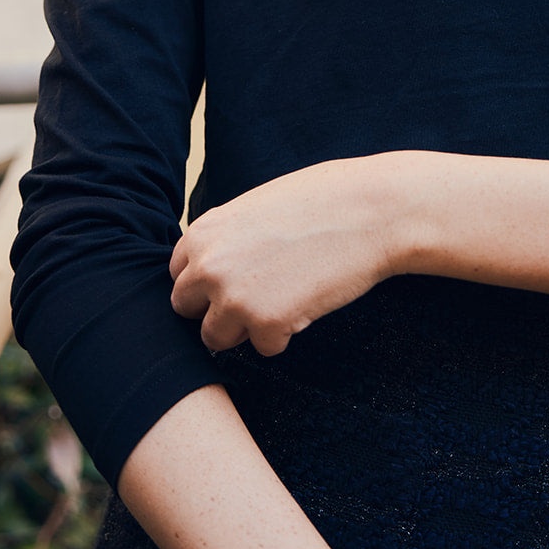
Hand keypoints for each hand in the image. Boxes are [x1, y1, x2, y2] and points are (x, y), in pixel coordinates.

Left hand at [169, 156, 395, 354]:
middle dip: (217, 308)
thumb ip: (224, 239)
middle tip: (259, 294)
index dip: (208, 280)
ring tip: (283, 300)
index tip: (239, 276)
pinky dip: (285, 335)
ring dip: (246, 328)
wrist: (370, 210)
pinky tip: (307, 303)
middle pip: (186, 310)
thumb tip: (208, 269)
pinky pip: (263, 348)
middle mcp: (207, 266)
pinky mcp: (266, 324)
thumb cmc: (320, 201)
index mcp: (202, 232)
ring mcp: (233, 298)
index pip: (178, 275)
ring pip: (216, 338)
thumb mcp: (254, 208)